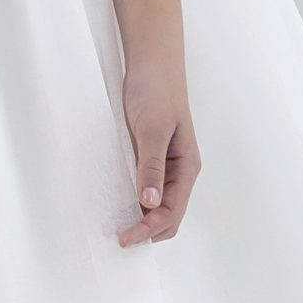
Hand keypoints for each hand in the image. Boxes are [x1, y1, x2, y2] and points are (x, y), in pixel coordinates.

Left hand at [118, 65, 199, 245]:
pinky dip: (132, 202)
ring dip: (139, 219)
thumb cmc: (157, 92)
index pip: (171, 212)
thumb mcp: (153, 130)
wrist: (151, 64)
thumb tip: (149, 203)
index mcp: (186, 168)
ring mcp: (164, 166)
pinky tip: (115, 204)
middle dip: (147, 231)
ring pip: (155, 205)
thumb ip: (151, 166)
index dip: (149, 229)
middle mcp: (178, 172)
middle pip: (167, 216)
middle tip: (118, 239)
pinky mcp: (149, 157)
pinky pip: (143, 188)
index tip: (125, 238)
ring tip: (116, 228)